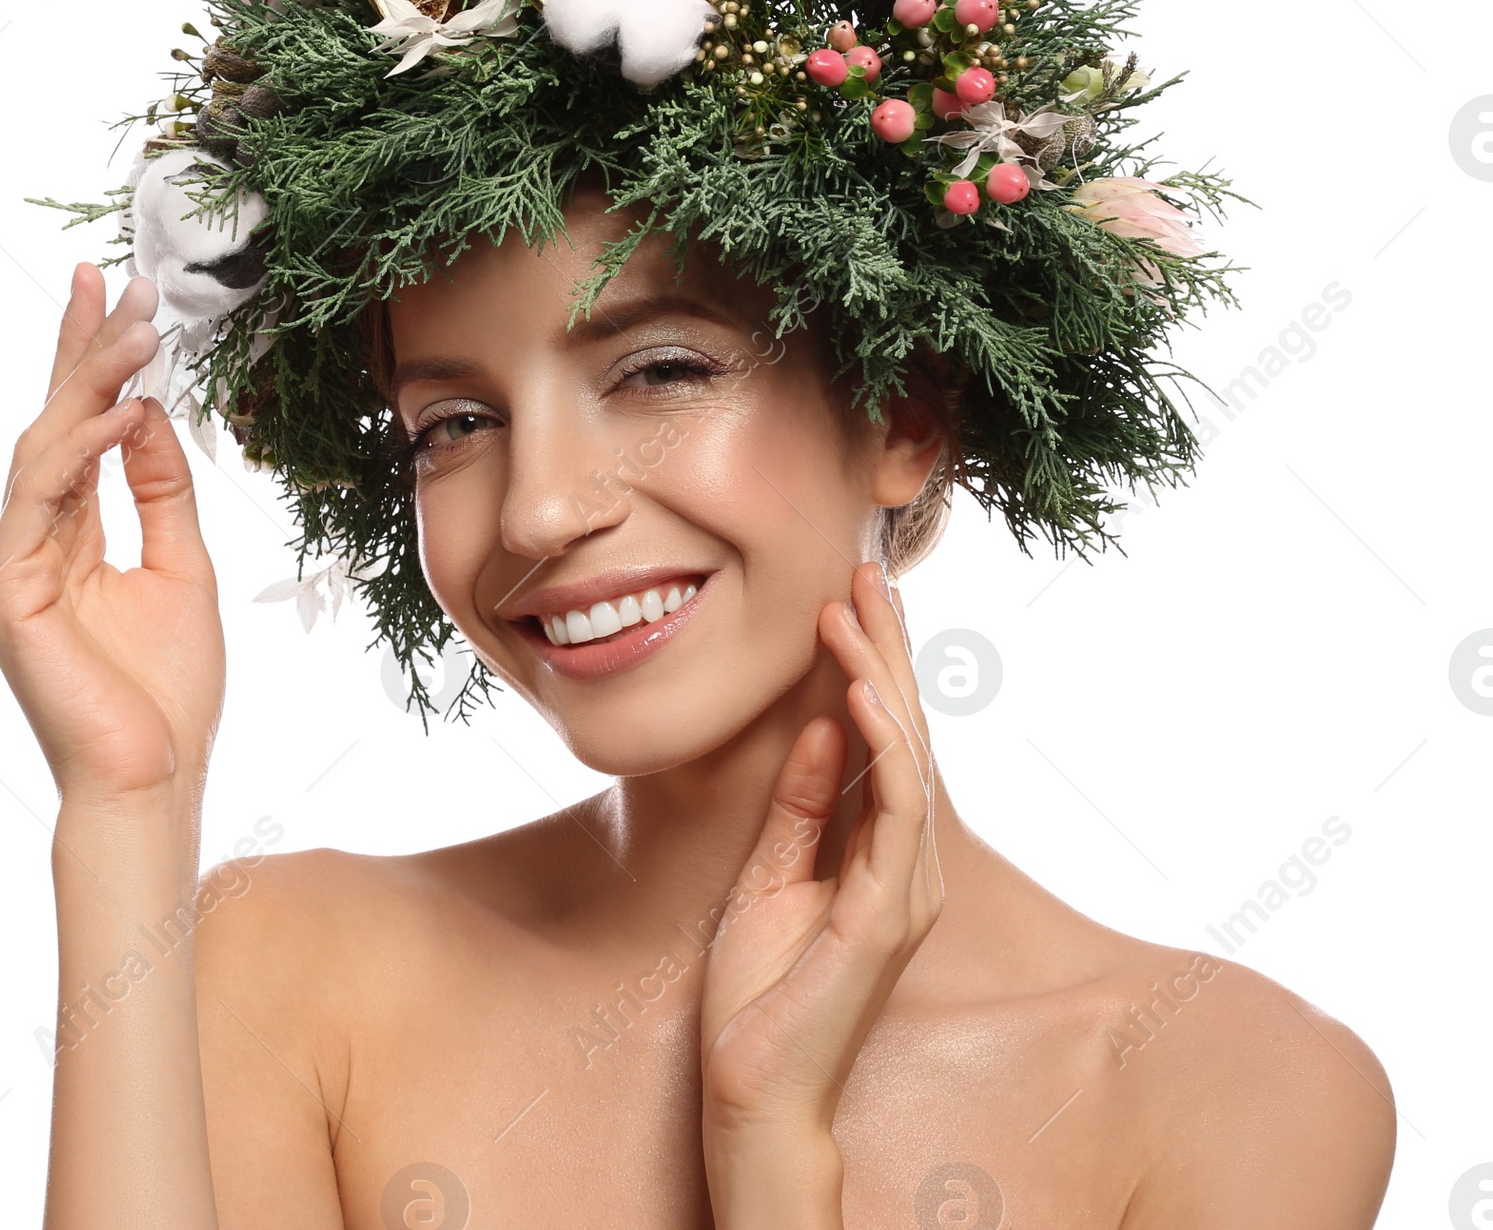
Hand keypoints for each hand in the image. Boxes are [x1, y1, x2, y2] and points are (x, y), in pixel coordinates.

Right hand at [0, 264, 225, 804]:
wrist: (156, 776)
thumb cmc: (169, 688)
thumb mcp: (183, 566)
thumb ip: (162, 491)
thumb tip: (152, 413)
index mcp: (69, 539)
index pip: (78, 434)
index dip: (91, 366)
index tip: (115, 299)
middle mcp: (31, 544)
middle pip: (52, 426)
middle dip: (81, 351)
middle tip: (111, 281)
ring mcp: (10, 567)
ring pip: (45, 450)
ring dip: (91, 384)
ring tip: (136, 329)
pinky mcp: (5, 594)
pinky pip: (45, 502)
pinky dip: (86, 450)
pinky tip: (129, 410)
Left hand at [700, 562, 940, 1211]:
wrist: (752, 1093)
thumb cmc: (761, 994)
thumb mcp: (770, 874)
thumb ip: (802, 806)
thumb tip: (820, 726)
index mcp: (882, 854)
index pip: (885, 739)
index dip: (872, 663)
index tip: (850, 595)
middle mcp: (909, 863)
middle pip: (903, 731)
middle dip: (885, 646)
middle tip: (867, 568)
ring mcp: (906, 888)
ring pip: (903, 755)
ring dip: (878, 674)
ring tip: (853, 608)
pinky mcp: (886, 914)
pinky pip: (893, 811)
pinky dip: (880, 746)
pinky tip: (858, 693)